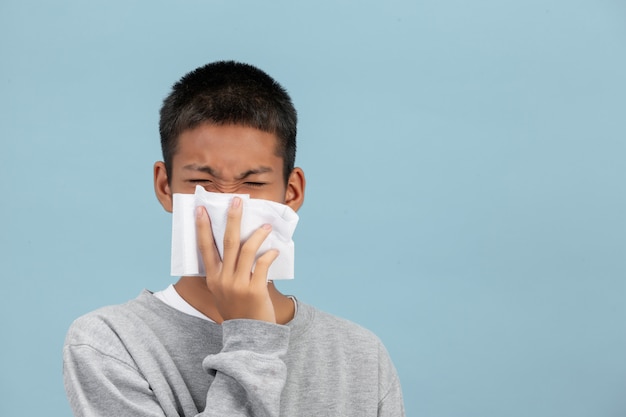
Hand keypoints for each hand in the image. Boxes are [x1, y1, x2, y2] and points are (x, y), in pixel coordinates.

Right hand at [195, 197, 278, 322]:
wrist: (249, 336)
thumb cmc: (238, 310)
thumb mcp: (224, 292)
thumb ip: (226, 272)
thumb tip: (239, 245)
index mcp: (213, 278)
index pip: (205, 248)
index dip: (202, 228)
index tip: (201, 210)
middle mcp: (223, 279)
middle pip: (227, 242)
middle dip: (232, 219)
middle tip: (237, 201)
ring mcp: (238, 285)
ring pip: (247, 250)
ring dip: (257, 235)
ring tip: (265, 226)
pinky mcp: (254, 290)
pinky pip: (262, 264)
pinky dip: (269, 254)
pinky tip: (274, 250)